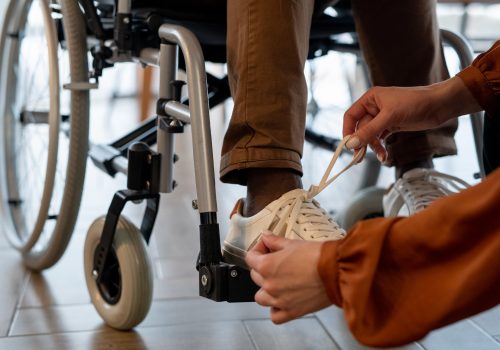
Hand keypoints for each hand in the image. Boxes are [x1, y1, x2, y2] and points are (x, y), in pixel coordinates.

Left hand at [245, 232, 331, 323]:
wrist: (337, 272)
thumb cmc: (318, 257)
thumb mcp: (293, 244)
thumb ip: (274, 241)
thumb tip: (265, 237)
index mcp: (267, 266)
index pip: (250, 258)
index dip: (258, 250)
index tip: (266, 247)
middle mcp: (269, 285)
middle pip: (255, 276)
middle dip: (263, 267)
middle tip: (276, 261)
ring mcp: (279, 301)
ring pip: (261, 298)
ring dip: (266, 289)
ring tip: (278, 281)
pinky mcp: (291, 312)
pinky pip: (275, 316)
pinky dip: (276, 309)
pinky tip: (282, 300)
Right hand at [343, 77, 480, 161]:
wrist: (439, 105)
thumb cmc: (416, 102)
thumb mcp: (390, 117)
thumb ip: (369, 131)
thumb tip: (351, 143)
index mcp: (370, 99)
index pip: (351, 116)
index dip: (347, 131)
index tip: (348, 145)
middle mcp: (374, 107)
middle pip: (360, 128)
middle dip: (362, 143)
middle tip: (360, 158)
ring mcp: (383, 117)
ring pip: (370, 135)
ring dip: (373, 147)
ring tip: (380, 156)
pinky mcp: (392, 125)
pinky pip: (380, 138)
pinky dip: (380, 147)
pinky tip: (384, 155)